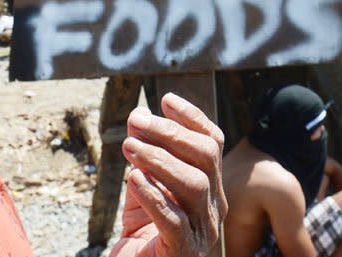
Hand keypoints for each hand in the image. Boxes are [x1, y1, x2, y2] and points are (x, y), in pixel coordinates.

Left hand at [109, 93, 226, 256]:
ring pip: (193, 185)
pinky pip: (174, 221)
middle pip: (205, 158)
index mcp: (209, 186)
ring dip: (159, 160)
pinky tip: (133, 180)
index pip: (212, 144)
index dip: (192, 118)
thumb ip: (143, 152)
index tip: (166, 100)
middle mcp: (212, 206)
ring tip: (129, 147)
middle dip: (170, 133)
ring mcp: (202, 232)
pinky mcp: (183, 252)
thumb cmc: (145, 229)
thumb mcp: (143, 184)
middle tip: (136, 121)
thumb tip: (139, 114)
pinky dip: (153, 196)